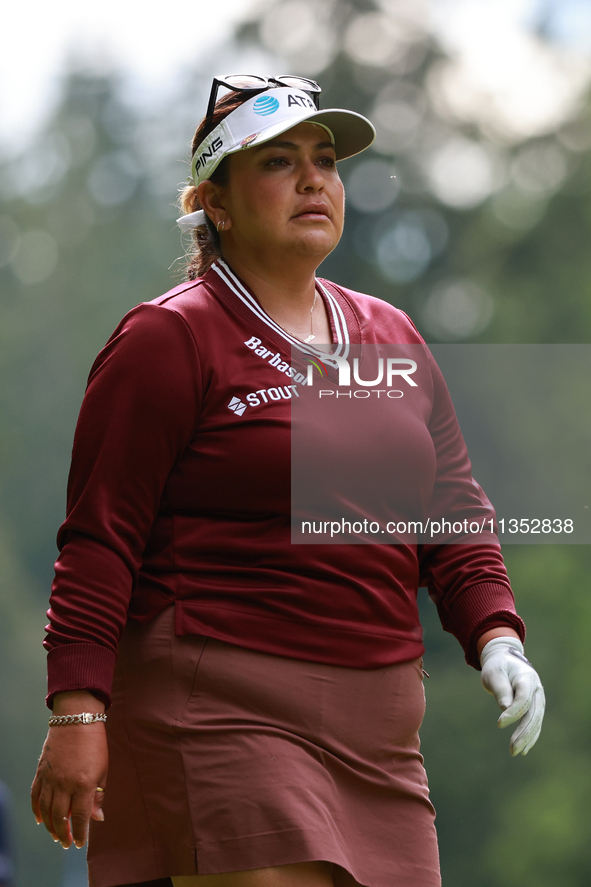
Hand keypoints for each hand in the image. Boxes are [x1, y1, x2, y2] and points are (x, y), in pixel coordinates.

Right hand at [31, 692, 107, 848]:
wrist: (76, 719)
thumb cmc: (94, 743)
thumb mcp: (103, 769)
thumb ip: (99, 795)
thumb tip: (97, 818)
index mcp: (83, 784)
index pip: (80, 817)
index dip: (80, 833)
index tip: (81, 843)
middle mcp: (64, 784)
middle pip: (60, 818)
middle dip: (64, 834)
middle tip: (67, 843)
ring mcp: (50, 778)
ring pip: (46, 811)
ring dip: (50, 827)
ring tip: (56, 836)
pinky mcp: (41, 772)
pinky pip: (35, 796)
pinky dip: (36, 810)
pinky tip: (40, 820)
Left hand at [480, 636, 544, 755]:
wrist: (506, 660)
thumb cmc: (498, 666)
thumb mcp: (495, 673)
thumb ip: (501, 689)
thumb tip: (506, 709)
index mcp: (527, 678)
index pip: (523, 699)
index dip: (513, 713)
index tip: (499, 724)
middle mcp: (537, 691)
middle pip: (533, 714)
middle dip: (523, 732)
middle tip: (512, 748)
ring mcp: (538, 700)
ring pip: (535, 722)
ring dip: (526, 738)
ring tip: (515, 751)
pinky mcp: (535, 708)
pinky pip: (534, 724)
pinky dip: (530, 737)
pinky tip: (524, 749)